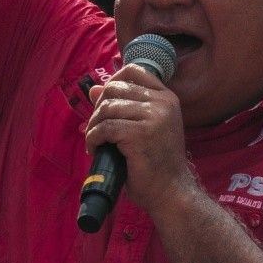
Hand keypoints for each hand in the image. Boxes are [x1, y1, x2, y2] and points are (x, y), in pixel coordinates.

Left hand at [84, 64, 191, 216]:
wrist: (170, 191)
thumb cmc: (154, 162)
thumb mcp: (141, 127)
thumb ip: (121, 105)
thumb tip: (92, 88)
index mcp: (166, 97)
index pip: (133, 70)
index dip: (112, 83)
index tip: (105, 104)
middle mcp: (163, 103)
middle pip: (114, 88)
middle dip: (98, 108)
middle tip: (97, 129)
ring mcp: (153, 117)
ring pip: (107, 108)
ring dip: (94, 126)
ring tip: (95, 141)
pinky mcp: (140, 134)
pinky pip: (104, 128)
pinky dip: (93, 138)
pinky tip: (95, 149)